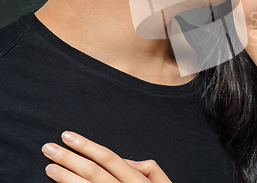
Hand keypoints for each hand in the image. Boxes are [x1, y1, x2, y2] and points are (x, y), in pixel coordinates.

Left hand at [42, 131, 171, 182]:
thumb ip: (149, 168)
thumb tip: (128, 160)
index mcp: (137, 181)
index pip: (108, 158)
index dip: (86, 145)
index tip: (68, 136)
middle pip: (92, 171)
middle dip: (69, 158)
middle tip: (49, 148)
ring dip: (65, 177)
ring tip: (50, 167)